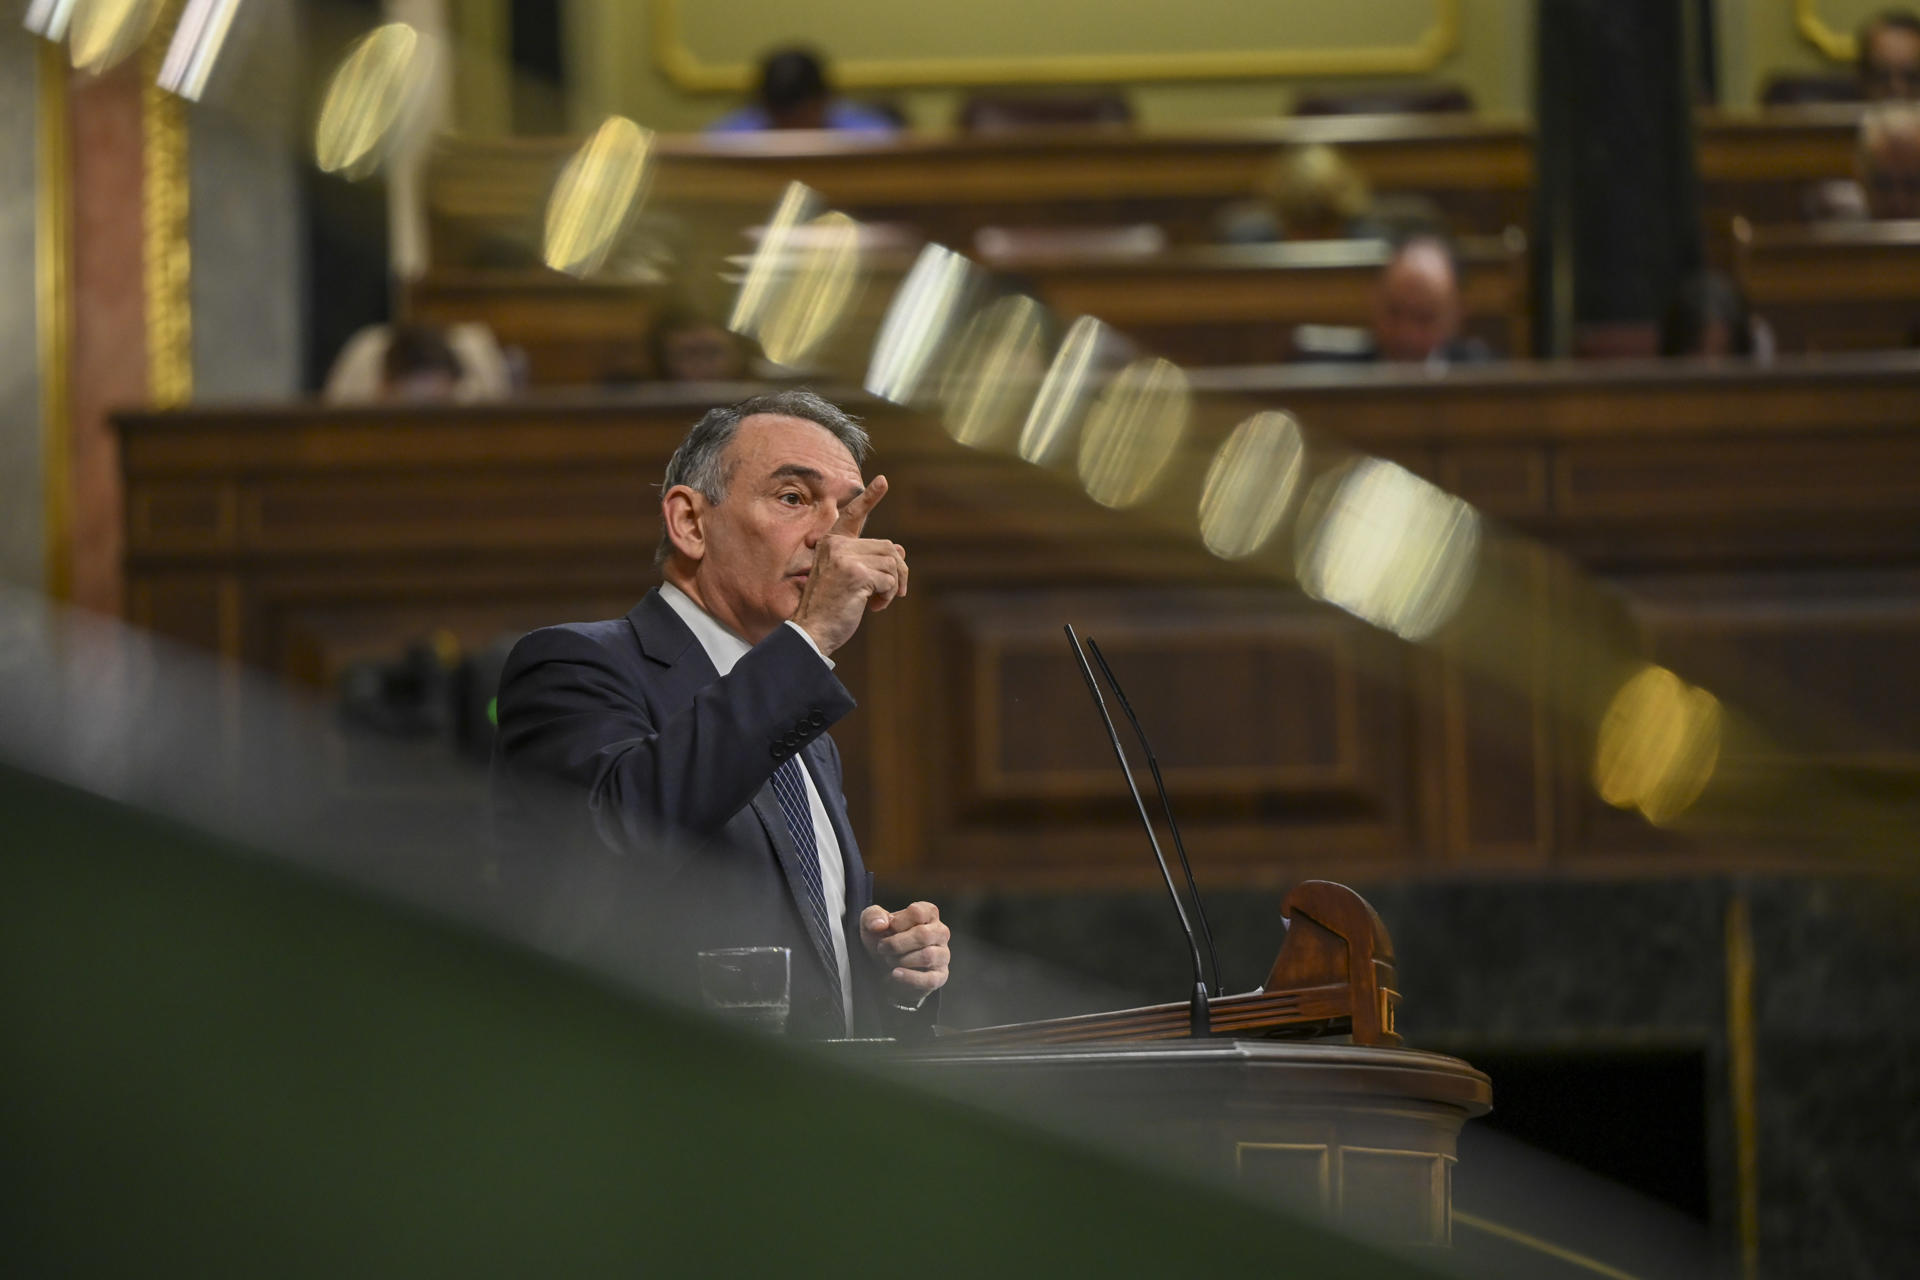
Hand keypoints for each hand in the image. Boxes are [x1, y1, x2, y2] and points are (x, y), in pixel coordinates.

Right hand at [790, 475, 909, 655]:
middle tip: (888, 593)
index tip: (883, 481)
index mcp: (831, 543)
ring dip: (891, 587)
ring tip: (875, 601)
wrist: (811, 631)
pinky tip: (872, 606)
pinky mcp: (856, 574)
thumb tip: (901, 551)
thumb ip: (868, 561)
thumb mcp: (849, 579)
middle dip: (897, 572)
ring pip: (893, 563)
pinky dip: (888, 596)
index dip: (869, 498)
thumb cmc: (829, 608)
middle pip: (888, 547)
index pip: (852, 515)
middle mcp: (836, 545)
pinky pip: (890, 580)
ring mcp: (845, 558)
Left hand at [860, 901, 949, 1001]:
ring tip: (890, 961)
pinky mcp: (940, 976)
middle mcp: (940, 932)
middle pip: (923, 935)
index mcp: (928, 913)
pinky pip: (930, 979)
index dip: (897, 923)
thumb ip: (873, 916)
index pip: (918, 913)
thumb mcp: (871, 923)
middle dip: (896, 944)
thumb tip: (880, 925)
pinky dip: (909, 978)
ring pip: (927, 956)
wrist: (881, 967)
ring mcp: (943, 955)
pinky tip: (895, 974)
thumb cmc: (882, 939)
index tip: (886, 930)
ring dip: (901, 960)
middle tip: (882, 948)